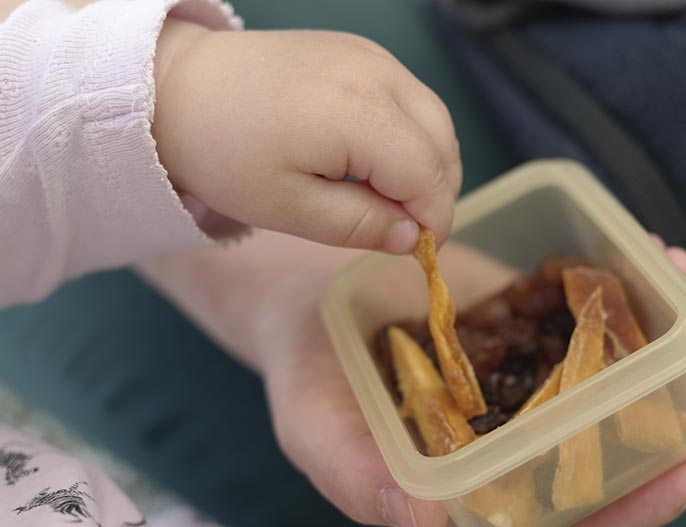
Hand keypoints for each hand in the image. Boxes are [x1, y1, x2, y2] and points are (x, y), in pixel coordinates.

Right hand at [140, 232, 685, 526]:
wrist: (309, 294)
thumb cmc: (310, 377)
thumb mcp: (319, 432)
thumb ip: (364, 480)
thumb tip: (424, 523)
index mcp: (482, 492)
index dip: (634, 513)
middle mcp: (522, 442)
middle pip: (618, 454)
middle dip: (683, 418)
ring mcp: (534, 379)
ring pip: (619, 382)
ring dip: (673, 348)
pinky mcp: (534, 321)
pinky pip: (593, 315)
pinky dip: (631, 290)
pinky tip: (656, 257)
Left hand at [152, 20, 459, 251]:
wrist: (180, 87)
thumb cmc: (225, 153)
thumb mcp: (287, 208)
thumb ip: (358, 225)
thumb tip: (412, 238)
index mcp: (359, 114)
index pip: (428, 175)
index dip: (434, 220)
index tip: (420, 254)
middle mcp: (377, 74)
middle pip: (443, 142)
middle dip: (437, 193)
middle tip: (406, 230)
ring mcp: (372, 56)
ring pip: (435, 118)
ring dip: (428, 164)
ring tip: (392, 199)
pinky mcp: (362, 51)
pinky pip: (411, 97)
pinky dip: (411, 134)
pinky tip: (379, 160)